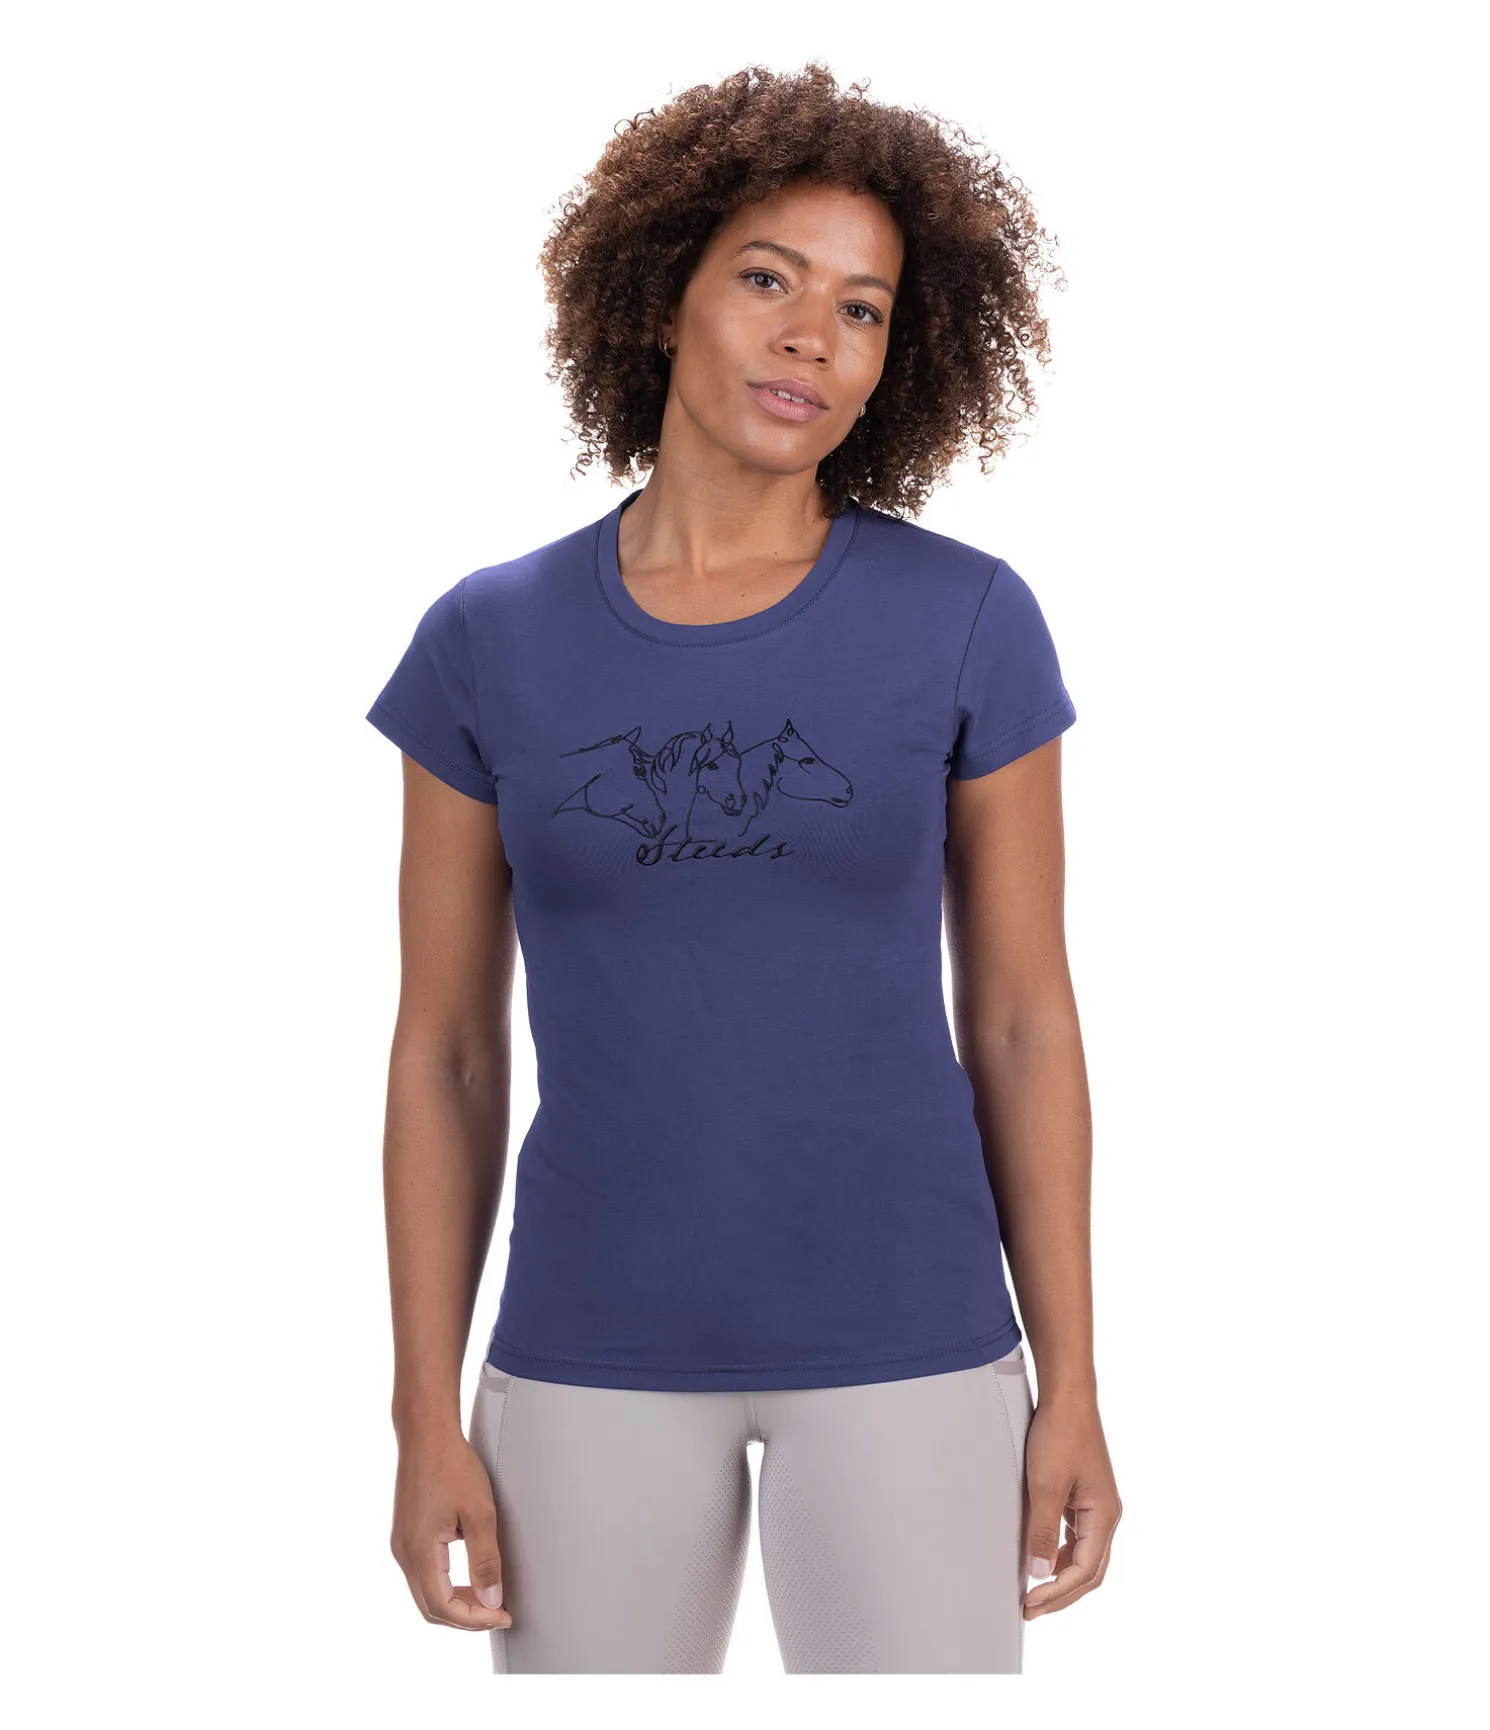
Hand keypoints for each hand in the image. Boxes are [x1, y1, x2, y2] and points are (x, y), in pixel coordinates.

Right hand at [390, 1427, 513, 1630]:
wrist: (426, 1433)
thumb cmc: (452, 1465)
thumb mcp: (479, 1512)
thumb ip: (485, 1560)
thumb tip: (491, 1601)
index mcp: (419, 1551)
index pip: (443, 1607)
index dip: (475, 1620)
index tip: (503, 1616)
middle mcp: (403, 1553)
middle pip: (430, 1608)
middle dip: (465, 1618)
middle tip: (498, 1613)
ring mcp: (401, 1544)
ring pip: (425, 1594)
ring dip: (455, 1603)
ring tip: (488, 1599)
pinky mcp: (405, 1535)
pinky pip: (423, 1575)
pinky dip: (445, 1586)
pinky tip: (468, 1579)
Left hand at [1022, 1393, 1120, 1618]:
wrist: (1067, 1396)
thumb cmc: (1060, 1434)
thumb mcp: (1046, 1486)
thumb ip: (1042, 1532)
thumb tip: (1039, 1575)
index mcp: (1104, 1516)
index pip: (1084, 1571)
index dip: (1057, 1592)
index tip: (1030, 1603)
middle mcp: (1107, 1514)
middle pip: (1089, 1570)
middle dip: (1061, 1593)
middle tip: (1030, 1609)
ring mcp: (1097, 1504)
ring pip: (1084, 1554)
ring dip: (1061, 1575)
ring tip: (1033, 1590)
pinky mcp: (1085, 1494)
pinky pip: (1077, 1536)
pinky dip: (1061, 1553)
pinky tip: (1042, 1557)